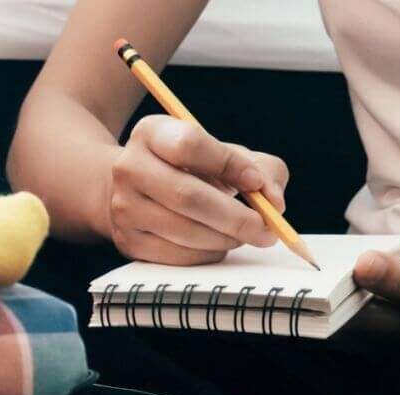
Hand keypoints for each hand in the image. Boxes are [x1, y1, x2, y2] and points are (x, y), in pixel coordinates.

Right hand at [106, 115, 289, 265]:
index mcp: (152, 133)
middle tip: (266, 229)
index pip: (189, 145)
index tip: (256, 183)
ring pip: (185, 231)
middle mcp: (129, 168)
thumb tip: (274, 202)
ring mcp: (124, 208)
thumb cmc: (190, 169)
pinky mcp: (129, 242)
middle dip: (236, 218)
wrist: (136, 190)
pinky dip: (208, 253)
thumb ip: (260, 168)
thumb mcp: (222, 154)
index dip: (228, 164)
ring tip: (244, 234)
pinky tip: (218, 243)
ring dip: (226, 238)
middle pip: (187, 196)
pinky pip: (178, 255)